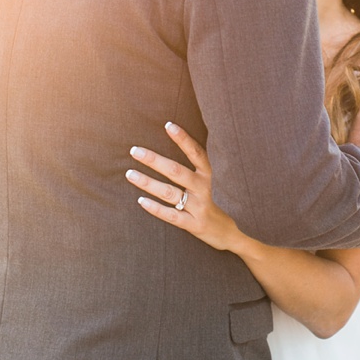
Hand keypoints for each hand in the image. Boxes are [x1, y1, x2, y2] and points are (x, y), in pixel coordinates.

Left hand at [126, 123, 242, 251]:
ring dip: (148, 182)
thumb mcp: (210, 182)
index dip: (183, 139)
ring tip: (130, 174)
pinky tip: (141, 200)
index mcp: (209, 175)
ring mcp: (199, 207)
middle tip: (135, 150)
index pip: (196, 153)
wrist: (229, 234)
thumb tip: (174, 146)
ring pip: (169, 192)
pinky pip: (171, 215)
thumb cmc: (214, 201)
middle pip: (176, 171)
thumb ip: (195, 167)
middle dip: (154, 160)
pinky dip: (155, 208)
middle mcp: (204, 188)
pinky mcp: (193, 224)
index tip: (168, 125)